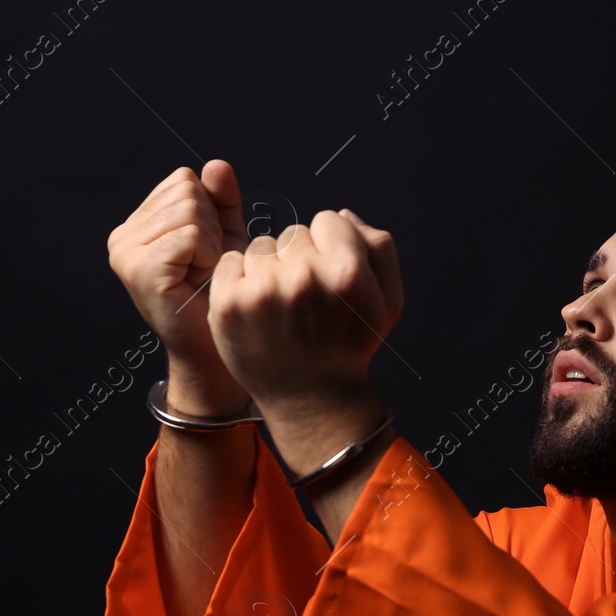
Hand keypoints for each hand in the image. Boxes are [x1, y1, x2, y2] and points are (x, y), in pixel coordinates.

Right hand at [105, 161, 251, 412]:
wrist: (219, 350)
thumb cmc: (221, 296)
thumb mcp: (225, 239)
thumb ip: (221, 201)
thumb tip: (215, 165)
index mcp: (136, 226)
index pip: (184, 180)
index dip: (211, 212)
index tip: (207, 252)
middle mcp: (122, 238)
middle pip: (186, 190)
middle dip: (212, 227)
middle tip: (207, 267)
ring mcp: (125, 254)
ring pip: (189, 210)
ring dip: (212, 244)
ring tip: (203, 275)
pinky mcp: (139, 269)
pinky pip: (189, 234)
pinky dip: (208, 256)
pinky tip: (201, 281)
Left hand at [207, 208, 402, 410]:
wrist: (310, 399)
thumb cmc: (350, 347)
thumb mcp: (387, 301)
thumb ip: (378, 248)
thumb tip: (344, 215)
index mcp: (346, 272)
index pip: (329, 221)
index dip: (331, 248)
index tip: (330, 280)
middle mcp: (304, 277)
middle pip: (294, 233)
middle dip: (300, 258)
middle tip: (305, 300)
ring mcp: (262, 291)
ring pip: (261, 246)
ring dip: (269, 268)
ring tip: (280, 307)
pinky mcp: (228, 304)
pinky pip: (229, 261)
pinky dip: (239, 279)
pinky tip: (256, 308)